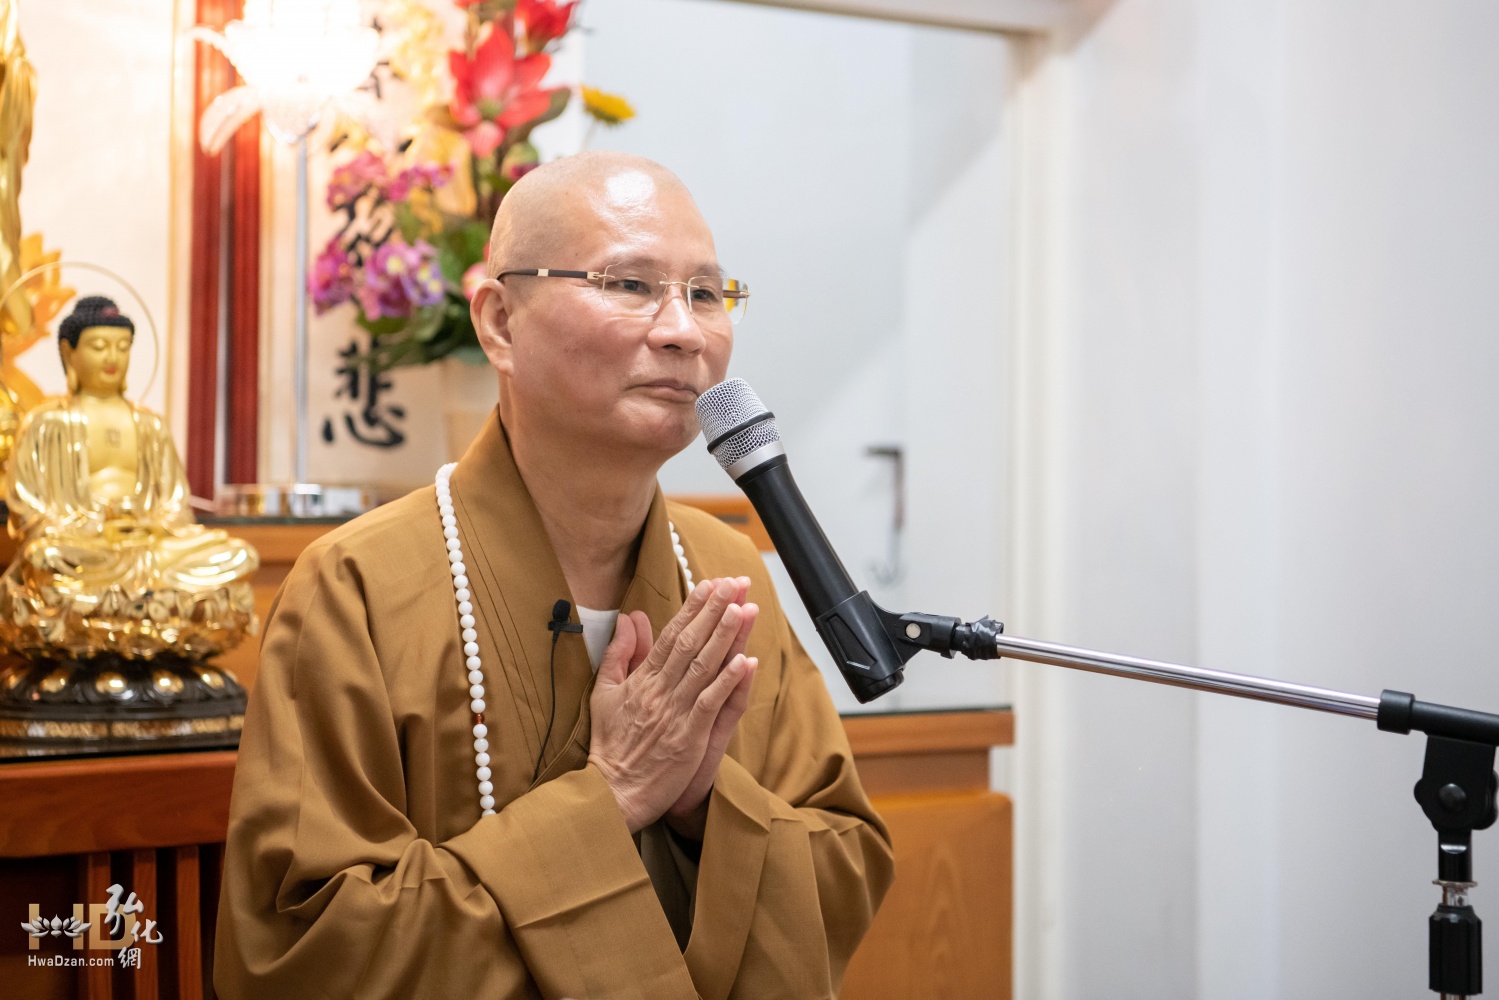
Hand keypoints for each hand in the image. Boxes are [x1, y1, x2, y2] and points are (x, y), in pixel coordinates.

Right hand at [588, 578, 758, 833]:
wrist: (609, 793)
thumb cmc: (609, 746)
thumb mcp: (603, 694)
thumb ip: (620, 654)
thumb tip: (631, 618)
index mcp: (641, 680)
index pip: (671, 636)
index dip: (693, 608)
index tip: (711, 585)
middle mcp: (659, 691)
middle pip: (690, 644)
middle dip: (714, 611)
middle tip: (735, 583)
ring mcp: (674, 714)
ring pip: (703, 667)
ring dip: (725, 637)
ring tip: (743, 609)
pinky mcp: (687, 738)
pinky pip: (709, 704)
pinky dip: (727, 682)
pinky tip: (745, 661)